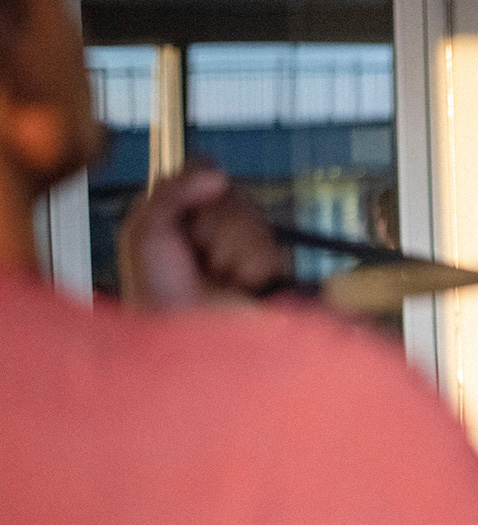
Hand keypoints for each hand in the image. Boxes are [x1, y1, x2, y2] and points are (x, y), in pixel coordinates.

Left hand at [118, 165, 288, 308]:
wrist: (193, 342)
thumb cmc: (161, 298)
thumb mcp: (146, 233)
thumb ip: (172, 191)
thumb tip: (220, 176)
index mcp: (181, 215)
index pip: (205, 171)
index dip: (197, 187)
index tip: (183, 217)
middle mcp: (214, 229)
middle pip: (232, 194)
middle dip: (212, 226)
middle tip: (196, 257)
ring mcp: (244, 250)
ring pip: (255, 222)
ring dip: (231, 252)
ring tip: (218, 279)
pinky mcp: (270, 272)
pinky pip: (273, 251)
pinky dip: (252, 270)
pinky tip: (239, 288)